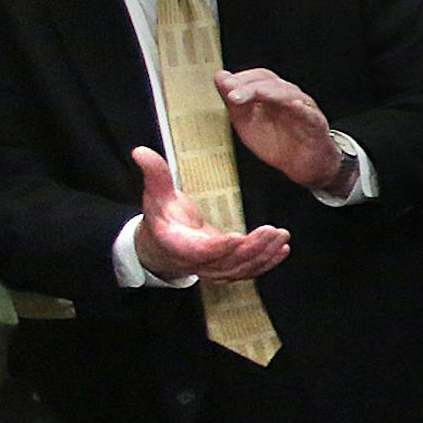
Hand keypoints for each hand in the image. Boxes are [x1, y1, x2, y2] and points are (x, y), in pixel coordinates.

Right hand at [131, 146, 290, 281]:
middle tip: (272, 231)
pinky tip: (282, 250)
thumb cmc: (161, 218)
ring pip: (240, 269)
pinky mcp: (226, 269)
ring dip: (263, 255)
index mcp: (178, 245)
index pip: (199, 251)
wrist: (161, 248)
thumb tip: (140, 151)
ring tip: (281, 238)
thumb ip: (154, 174)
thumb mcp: (155, 194)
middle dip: (252, 249)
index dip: (218, 247)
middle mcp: (197, 263)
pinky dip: (266, 264)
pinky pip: (247, 271)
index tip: (238, 237)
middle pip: (227, 262)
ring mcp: (213, 270)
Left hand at [216, 68, 341, 189]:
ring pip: (290, 94)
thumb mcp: (247, 123)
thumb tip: (220, 77)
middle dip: (251, 87)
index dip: (242, 78)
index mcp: (272, 94)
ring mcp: (303, 109)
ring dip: (272, 93)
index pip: (259, 77)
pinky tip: (294, 105)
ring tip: (259, 94)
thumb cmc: (277, 141)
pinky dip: (302, 108)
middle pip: (271, 82)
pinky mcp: (315, 124)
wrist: (301, 165)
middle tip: (233, 95)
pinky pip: (310, 114)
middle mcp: (287, 97)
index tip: (226, 85)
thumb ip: (234, 102)